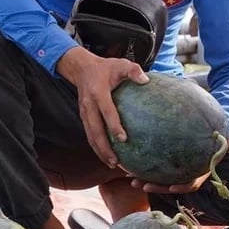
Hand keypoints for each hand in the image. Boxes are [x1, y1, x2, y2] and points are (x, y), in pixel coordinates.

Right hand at [57, 47, 147, 167]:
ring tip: (112, 164)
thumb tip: (146, 80)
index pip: (106, 112)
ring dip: (100, 151)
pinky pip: (89, 134)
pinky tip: (107, 155)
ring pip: (90, 136)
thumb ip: (133, 71)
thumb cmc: (106, 67)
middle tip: (116, 161)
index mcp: (98, 93)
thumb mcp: (121, 64)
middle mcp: (88, 105)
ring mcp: (84, 113)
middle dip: (104, 148)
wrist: (82, 68)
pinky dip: (97, 146)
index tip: (123, 138)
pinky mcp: (84, 117)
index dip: (114, 126)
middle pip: (94, 131)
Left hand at [128, 137, 228, 193]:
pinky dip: (143, 169)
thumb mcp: (220, 145)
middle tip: (141, 184)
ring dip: (144, 181)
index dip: (180, 188)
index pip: (189, 185)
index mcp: (196, 176)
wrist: (206, 147)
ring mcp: (174, 175)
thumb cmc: (213, 146)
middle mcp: (184, 178)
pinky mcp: (165, 169)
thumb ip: (226, 145)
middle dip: (155, 187)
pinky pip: (154, 171)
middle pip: (168, 186)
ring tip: (130, 179)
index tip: (171, 188)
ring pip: (158, 181)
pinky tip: (129, 164)